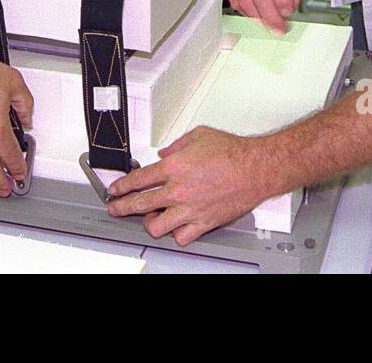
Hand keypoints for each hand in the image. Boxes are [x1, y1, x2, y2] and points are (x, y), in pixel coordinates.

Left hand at [107, 127, 277, 245]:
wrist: (256, 169)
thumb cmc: (233, 152)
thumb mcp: (199, 135)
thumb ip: (177, 145)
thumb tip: (166, 153)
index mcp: (174, 167)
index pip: (138, 180)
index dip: (122, 186)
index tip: (115, 190)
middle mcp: (178, 190)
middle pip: (140, 204)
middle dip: (122, 207)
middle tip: (116, 208)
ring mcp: (190, 209)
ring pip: (156, 226)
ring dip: (149, 223)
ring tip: (148, 219)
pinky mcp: (204, 223)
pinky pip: (181, 237)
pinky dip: (176, 233)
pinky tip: (176, 227)